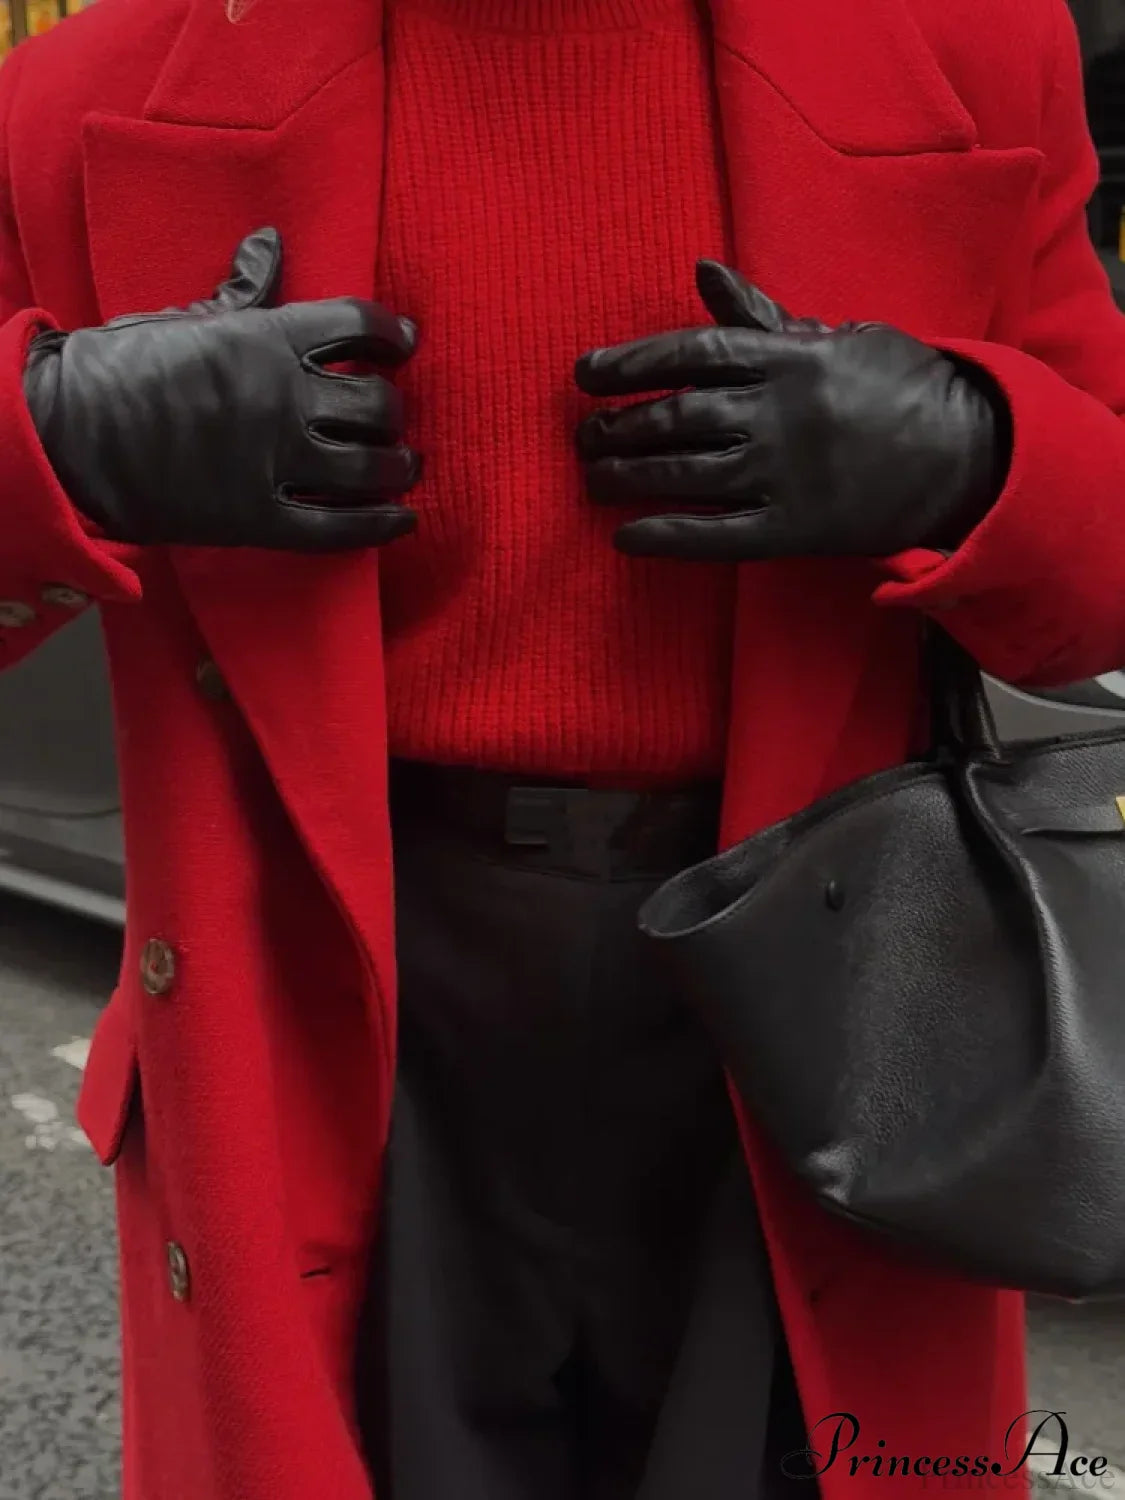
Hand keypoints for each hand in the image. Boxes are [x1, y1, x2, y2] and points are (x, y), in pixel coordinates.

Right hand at [22, 227, 420, 551]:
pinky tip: (402, 521)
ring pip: (369, 467)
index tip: (403, 343)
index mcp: (267, 339)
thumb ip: (243, 291)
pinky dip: (379, 526)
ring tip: (401, 467)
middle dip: (393, 411)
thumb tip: (270, 243)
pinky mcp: (259, 518)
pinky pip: (339, 528)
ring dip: (398, 467)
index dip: (391, 334)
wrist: (67, 435)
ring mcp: (274, 461)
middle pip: (376, 403)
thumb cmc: (122, 367)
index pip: (357, 325)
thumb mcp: (187, 317)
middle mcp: (283, 398)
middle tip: (391, 419)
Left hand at [574, 260, 1009, 561]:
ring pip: (685, 475)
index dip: (630, 364)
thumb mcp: (833, 337)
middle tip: (583, 437)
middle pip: (676, 418)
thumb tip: (704, 272)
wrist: (965, 454)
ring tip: (592, 479)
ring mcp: (784, 475)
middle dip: (618, 427)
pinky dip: (665, 536)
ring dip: (627, 477)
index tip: (584, 374)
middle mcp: (778, 414)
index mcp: (787, 359)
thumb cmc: (895, 385)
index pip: (690, 354)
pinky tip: (626, 537)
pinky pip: (716, 536)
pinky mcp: (794, 528)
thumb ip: (761, 317)